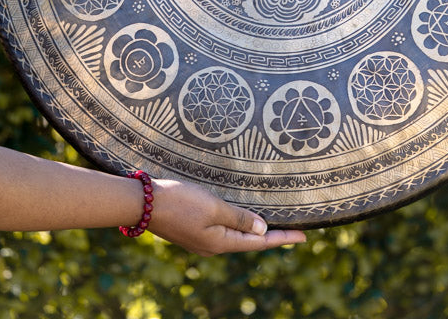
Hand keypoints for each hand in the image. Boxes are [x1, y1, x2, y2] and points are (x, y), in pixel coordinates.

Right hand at [148, 179, 306, 254]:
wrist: (144, 203)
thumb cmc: (180, 201)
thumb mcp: (214, 207)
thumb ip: (239, 218)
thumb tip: (262, 231)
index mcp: (220, 242)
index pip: (259, 242)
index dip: (282, 238)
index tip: (303, 236)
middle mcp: (212, 245)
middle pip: (249, 242)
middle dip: (271, 235)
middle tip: (292, 229)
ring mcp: (201, 239)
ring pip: (235, 235)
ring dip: (254, 230)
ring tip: (271, 223)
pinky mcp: (193, 230)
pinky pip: (223, 229)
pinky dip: (237, 224)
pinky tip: (241, 218)